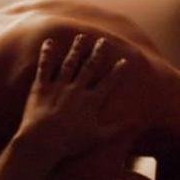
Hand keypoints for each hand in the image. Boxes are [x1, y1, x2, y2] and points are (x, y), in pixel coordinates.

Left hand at [13, 34, 128, 158]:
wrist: (42, 141)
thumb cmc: (71, 142)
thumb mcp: (98, 137)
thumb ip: (119, 128)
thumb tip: (137, 122)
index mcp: (92, 101)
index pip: (108, 82)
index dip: (117, 71)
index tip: (124, 60)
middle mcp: (77, 89)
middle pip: (90, 67)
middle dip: (98, 53)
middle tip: (103, 41)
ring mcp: (59, 86)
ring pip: (69, 63)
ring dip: (76, 49)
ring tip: (81, 37)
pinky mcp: (41, 87)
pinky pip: (44, 67)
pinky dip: (47, 54)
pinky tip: (49, 42)